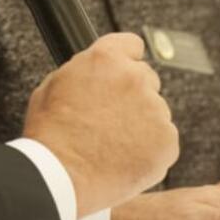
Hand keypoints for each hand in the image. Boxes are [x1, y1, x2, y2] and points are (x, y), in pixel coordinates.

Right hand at [23, 33, 178, 217]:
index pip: (131, 44)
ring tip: (113, 146)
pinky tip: (125, 159)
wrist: (62, 175)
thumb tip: (95, 73)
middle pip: (146, 79)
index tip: (123, 72)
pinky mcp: (167, 139)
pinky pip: (164, 141)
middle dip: (133, 96)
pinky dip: (150, 151)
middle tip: (111, 120)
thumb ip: (83, 71)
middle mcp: (135, 78)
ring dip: (141, 125)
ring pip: (155, 112)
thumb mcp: (54, 86)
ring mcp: (155, 109)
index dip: (125, 60)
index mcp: (106, 59)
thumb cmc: (51, 135)